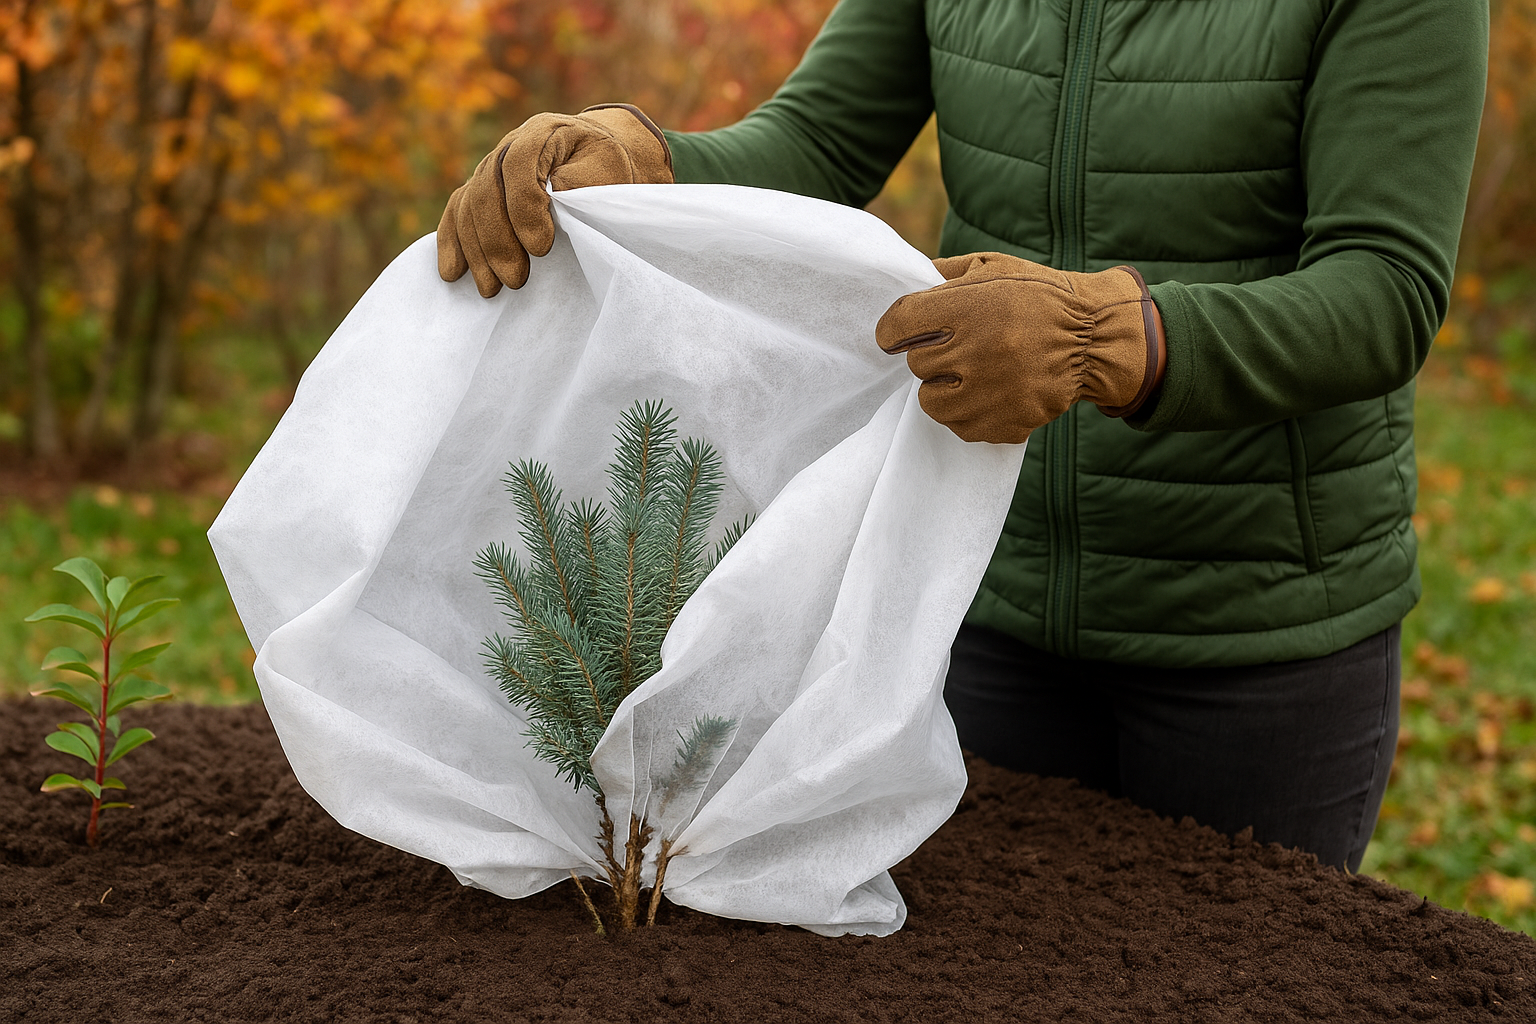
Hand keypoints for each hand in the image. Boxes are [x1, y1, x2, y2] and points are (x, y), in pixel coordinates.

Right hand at [437, 104, 672, 296]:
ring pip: (468, 207)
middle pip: (487, 193)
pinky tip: (453, 273)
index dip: (525, 209)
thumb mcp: (608, 168)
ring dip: (477, 252)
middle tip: (516, 280)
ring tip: (492, 289)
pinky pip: (457, 212)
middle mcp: (508, 147)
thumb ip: (585, 179)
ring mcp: (490, 168)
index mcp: (541, 134)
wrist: (593, 158)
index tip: (541, 248)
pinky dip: (452, 243)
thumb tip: (556, 193)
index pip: (519, 168)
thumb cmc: (604, 167)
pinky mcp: (481, 189)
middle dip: (498, 242)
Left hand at [875, 253, 1165, 443]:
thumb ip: (945, 274)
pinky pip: (962, 426)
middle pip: (917, 364)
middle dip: (930, 355)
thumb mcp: (994, 267)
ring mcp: (992, 390)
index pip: (898, 325)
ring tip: (969, 374)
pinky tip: (988, 394)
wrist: (1094, 337)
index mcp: (969, 305)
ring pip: (932, 401)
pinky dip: (969, 413)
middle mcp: (977, 349)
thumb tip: (905, 282)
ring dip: (943, 389)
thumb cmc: (1039, 297)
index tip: (901, 334)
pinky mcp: (1006, 421)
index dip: (894, 331)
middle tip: (956, 348)